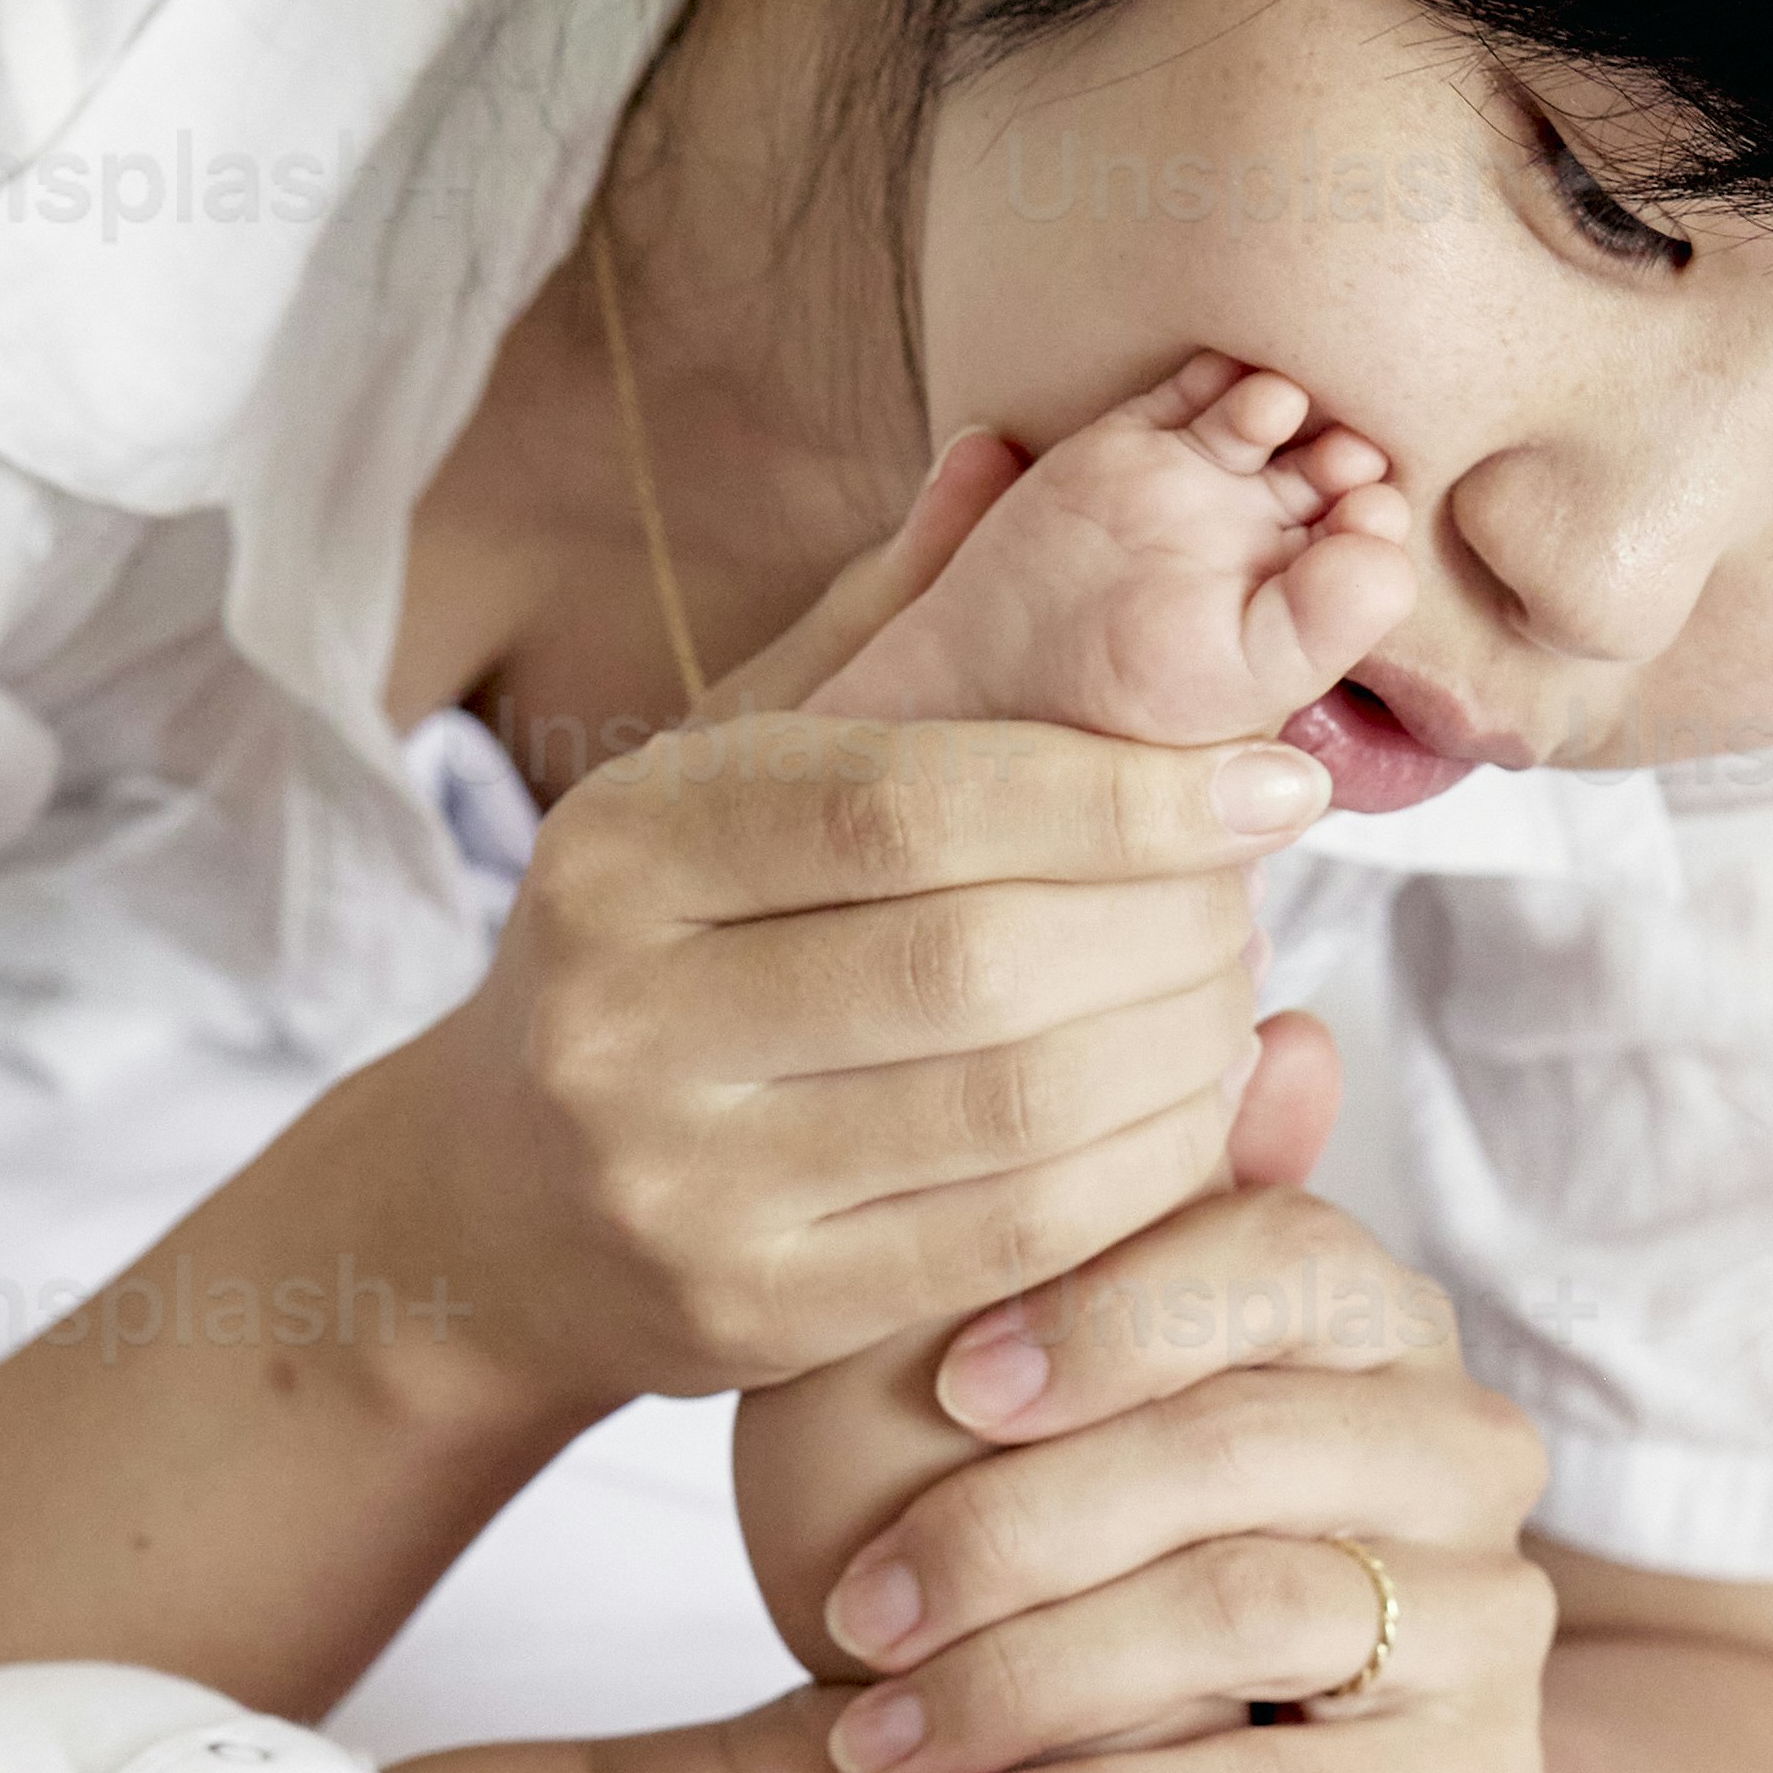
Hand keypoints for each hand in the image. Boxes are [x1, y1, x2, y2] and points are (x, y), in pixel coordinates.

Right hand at [402, 453, 1317, 1421]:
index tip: (1272, 781)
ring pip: (1013, 1107)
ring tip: (1240, 993)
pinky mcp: (753, 1316)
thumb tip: (1011, 456)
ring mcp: (682, 1180)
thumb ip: (871, 636)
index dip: (1122, 791)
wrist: (500, 1209)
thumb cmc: (659, 952)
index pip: (912, 800)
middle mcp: (626, 1012)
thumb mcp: (719, 778)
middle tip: (1260, 901)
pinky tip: (1201, 1107)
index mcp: (624, 846)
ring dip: (1181, 1048)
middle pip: (978, 960)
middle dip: (1170, 925)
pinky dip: (1146, 1167)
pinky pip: (1014, 1239)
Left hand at [805, 1106, 1557, 1772]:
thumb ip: (1119, 1205)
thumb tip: (1281, 1029)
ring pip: (1255, 1614)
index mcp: (1374, 1312)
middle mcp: (1466, 1446)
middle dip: (1017, 1533)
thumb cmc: (1041, 1547)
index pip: (1277, 1255)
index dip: (1105, 1311)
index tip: (944, 1387)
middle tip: (854, 1607)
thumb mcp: (1030, 1371)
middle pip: (1244, 1447)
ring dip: (1033, 1684)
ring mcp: (1492, 1618)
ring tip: (879, 1736)